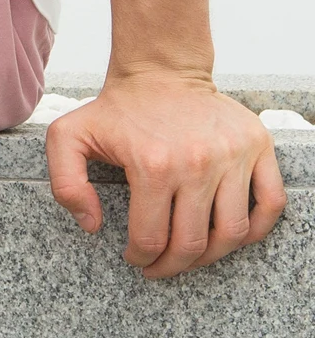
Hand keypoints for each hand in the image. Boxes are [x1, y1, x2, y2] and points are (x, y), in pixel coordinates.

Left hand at [46, 71, 285, 277]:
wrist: (160, 70)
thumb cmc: (116, 109)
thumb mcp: (68, 136)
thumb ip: (66, 184)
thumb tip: (92, 225)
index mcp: (151, 164)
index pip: (151, 237)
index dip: (141, 257)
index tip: (136, 258)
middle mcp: (197, 163)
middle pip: (193, 243)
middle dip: (174, 266)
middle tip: (161, 267)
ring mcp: (232, 155)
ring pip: (233, 233)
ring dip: (213, 256)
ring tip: (192, 256)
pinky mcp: (258, 147)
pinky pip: (270, 203)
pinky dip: (256, 229)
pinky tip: (232, 235)